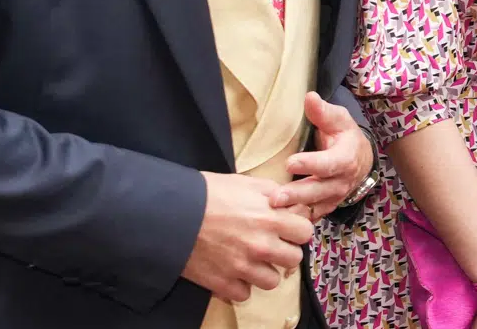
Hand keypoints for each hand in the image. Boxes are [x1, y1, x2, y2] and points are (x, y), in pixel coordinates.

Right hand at [181, 172, 312, 304]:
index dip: (296, 229)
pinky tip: (233, 270)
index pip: (305, 233)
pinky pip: (245, 294)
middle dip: (284, 251)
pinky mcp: (223, 284)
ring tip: (251, 259)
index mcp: (269, 218)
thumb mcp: (244, 183)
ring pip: (272, 281)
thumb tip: (290, 202)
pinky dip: (241, 284)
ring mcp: (242, 267)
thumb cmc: (207, 193)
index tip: (287, 228)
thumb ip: (272, 193)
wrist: (171, 213)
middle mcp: (260, 245)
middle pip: (294, 259)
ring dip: (264, 271)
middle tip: (270, 244)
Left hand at [270, 92, 373, 221]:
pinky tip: (278, 221)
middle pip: (318, 190)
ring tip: (272, 211)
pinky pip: (311, 216)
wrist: (360, 161)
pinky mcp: (325, 207)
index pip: (328, 163)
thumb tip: (310, 97)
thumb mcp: (338, 120)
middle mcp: (340, 182)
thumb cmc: (344, 136)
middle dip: (297, 194)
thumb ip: (322, 112)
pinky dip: (296, 219)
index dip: (310, 164)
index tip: (290, 162)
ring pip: (314, 207)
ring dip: (293, 210)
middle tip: (275, 197)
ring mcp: (333, 198)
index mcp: (345, 158)